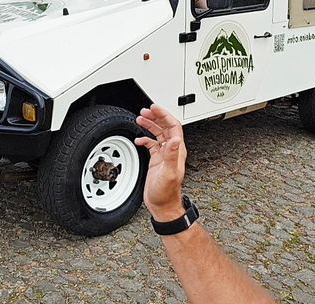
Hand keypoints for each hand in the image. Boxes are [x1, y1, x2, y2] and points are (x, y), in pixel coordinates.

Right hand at [134, 104, 187, 220]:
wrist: (162, 205)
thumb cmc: (166, 193)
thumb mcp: (169, 173)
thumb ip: (171, 155)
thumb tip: (174, 139)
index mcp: (176, 151)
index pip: (173, 126)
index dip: (164, 115)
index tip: (155, 108)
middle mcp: (171, 151)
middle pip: (166, 127)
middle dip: (156, 116)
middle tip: (146, 110)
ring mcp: (164, 155)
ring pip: (158, 134)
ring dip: (150, 125)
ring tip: (140, 118)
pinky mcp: (157, 160)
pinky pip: (152, 144)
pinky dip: (144, 139)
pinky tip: (138, 139)